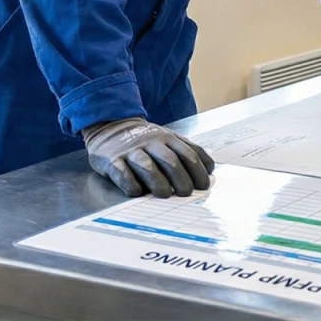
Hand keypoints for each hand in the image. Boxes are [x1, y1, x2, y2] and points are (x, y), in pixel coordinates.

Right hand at [83, 117, 214, 197]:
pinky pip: (122, 173)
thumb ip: (187, 151)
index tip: (204, 185)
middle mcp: (151, 143)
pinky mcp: (112, 160)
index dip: (199, 171)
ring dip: (158, 183)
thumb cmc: (146, 141)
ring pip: (148, 167)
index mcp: (168, 138)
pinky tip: (137, 192)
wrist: (111, 126)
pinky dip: (131, 184)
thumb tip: (209, 171)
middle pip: (171, 161)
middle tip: (186, 193)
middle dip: (181, 179)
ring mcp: (132, 151)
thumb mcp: (168, 139)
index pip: (189, 154)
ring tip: (165, 194)